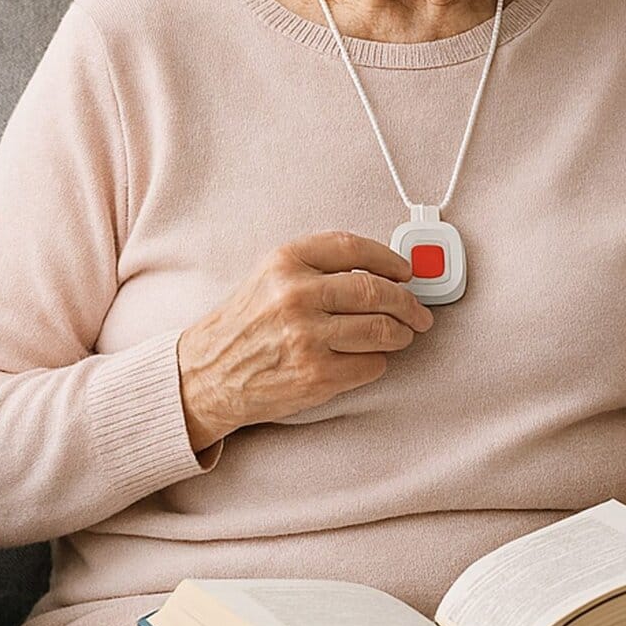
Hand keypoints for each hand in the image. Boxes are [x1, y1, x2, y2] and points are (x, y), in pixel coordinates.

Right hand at [175, 230, 433, 450]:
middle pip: (377, 291)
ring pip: (382, 330)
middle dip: (409, 303)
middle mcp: (295, 295)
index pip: (355, 249)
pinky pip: (371, 365)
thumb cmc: (244, 326)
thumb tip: (387, 272)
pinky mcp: (314, 375)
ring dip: (401, 335)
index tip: (407, 273)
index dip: (391, 260)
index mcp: (285, 262)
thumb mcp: (270, 278)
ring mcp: (305, 337)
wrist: (205, 376)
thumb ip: (319, 268)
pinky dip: (378, 363)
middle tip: (420, 313)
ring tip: (401, 336)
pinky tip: (367, 360)